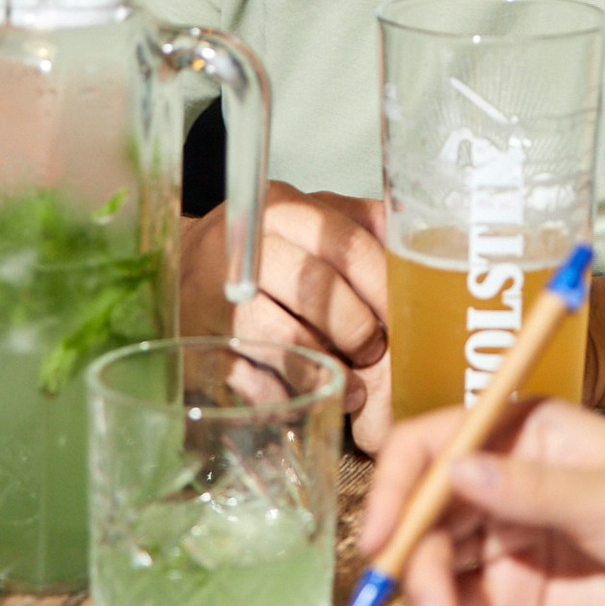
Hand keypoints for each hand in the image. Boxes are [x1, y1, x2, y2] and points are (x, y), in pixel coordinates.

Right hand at [180, 186, 394, 447]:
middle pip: (316, 290)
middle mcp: (245, 250)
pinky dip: (289, 396)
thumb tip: (424, 241)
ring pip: (284, 339)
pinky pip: (254, 382)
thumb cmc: (265, 249)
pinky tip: (309, 395)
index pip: (346, 244)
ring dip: (327, 367)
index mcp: (282, 210)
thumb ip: (362, 224)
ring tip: (350, 381)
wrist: (180, 267)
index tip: (403, 315)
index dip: (382, 286)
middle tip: (373, 349)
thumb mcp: (309, 219)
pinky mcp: (201, 349)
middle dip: (357, 328)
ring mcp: (216, 302)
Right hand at [361, 401, 604, 605]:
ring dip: (421, 597)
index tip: (384, 531)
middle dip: (408, 555)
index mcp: (530, 434)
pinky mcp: (524, 596)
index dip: (399, 482)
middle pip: (426, 508)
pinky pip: (460, 604)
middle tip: (422, 605)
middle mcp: (511, 482)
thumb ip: (533, 492)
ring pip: (434, 561)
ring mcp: (514, 541)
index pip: (438, 442)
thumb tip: (454, 469)